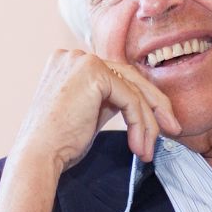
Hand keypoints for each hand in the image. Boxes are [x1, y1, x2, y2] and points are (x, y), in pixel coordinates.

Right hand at [11, 49, 180, 169]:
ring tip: (150, 149)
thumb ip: (108, 99)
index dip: (143, 99)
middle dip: (155, 106)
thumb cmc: (59, 143)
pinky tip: (139, 146)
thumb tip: (138, 101)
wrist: (38, 156)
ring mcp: (84, 61)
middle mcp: (75, 55)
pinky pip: (131, 100)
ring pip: (134, 90)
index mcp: (71, 62)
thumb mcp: (88, 113)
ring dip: (148, 122)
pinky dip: (140, 124)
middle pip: (130, 78)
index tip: (158, 125)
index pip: (119, 75)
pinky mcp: (94, 74)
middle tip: (173, 129)